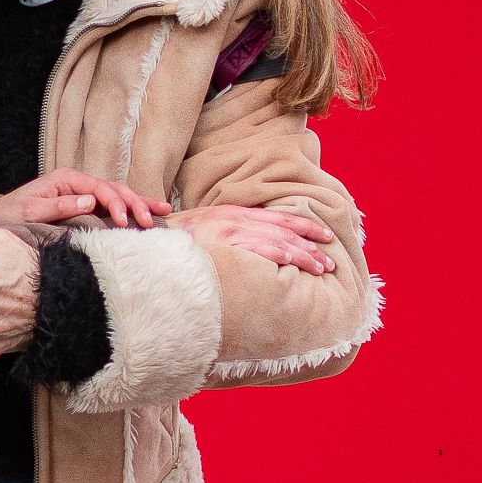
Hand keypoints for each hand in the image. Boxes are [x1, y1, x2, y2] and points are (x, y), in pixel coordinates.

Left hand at [0, 171, 168, 230]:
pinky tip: (151, 213)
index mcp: (67, 180)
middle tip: (150, 221)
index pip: (100, 188)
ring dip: (141, 203)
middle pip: (115, 189)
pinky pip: (114, 205)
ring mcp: (85, 193)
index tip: (124, 221)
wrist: (2, 217)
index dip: (115, 203)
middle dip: (135, 204)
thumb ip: (60, 206)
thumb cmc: (14, 214)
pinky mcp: (88, 205)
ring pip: (120, 195)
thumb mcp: (32, 210)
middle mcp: (79, 184)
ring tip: (164, 212)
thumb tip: (91, 201)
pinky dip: (132, 209)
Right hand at [179, 202, 338, 273]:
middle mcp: (237, 220)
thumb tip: (249, 246)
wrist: (149, 238)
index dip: (305, 226)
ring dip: (304, 255)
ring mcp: (232, 233)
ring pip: (280, 241)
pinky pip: (262, 251)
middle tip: (332, 260)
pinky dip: (283, 257)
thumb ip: (229, 232)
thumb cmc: (176, 242)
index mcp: (235, 214)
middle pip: (285, 230)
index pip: (278, 218)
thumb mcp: (206, 229)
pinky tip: (297, 266)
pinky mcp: (226, 246)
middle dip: (312, 244)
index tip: (325, 236)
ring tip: (323, 268)